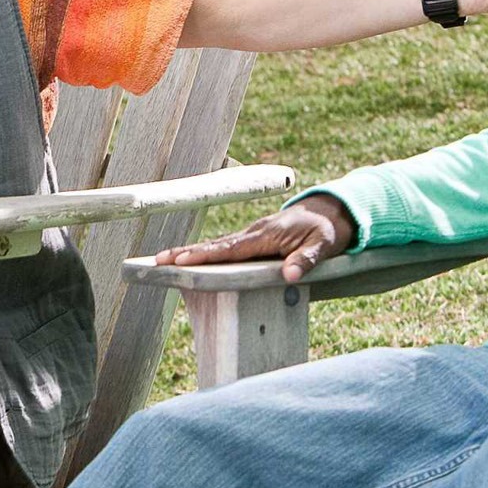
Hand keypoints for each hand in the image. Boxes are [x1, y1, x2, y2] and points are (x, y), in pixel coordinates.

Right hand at [155, 194, 357, 282]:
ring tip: (163, 261)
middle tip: (157, 260)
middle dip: (185, 252)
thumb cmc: (326, 231)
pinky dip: (205, 253)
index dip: (206, 254)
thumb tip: (291, 275)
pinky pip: (225, 249)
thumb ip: (307, 259)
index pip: (231, 248)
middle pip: (214, 245)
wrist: (330, 212)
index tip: (182, 259)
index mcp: (266, 235)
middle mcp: (253, 234)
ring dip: (190, 252)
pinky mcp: (253, 242)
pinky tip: (190, 262)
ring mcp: (251, 237)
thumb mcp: (324, 246)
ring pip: (216, 246)